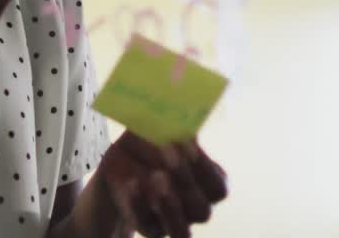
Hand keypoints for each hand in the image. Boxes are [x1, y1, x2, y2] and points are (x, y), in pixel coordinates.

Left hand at [85, 133, 227, 237]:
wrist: (120, 166)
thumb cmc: (148, 144)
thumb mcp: (156, 130)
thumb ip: (170, 125)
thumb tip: (178, 112)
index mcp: (207, 182)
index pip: (218, 188)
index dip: (204, 168)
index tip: (187, 141)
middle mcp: (195, 207)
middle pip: (202, 209)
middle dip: (186, 182)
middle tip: (170, 156)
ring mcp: (173, 222)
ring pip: (182, 231)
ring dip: (170, 204)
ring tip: (155, 177)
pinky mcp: (149, 228)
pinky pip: (147, 226)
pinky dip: (139, 205)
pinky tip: (131, 183)